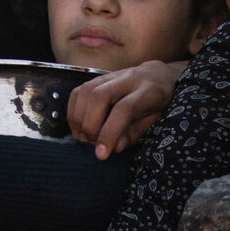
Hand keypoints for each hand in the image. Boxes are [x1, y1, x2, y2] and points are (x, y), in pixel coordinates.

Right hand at [67, 59, 182, 158]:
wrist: (156, 75)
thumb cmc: (156, 103)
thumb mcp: (152, 121)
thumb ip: (133, 134)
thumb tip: (114, 148)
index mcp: (147, 91)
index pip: (124, 109)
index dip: (109, 133)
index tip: (101, 154)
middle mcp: (128, 79)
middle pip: (99, 97)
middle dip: (90, 125)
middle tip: (91, 143)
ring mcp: (110, 75)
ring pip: (86, 91)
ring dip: (78, 119)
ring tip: (83, 137)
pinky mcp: (97, 77)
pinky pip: (78, 91)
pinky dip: (73, 111)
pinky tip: (78, 126)